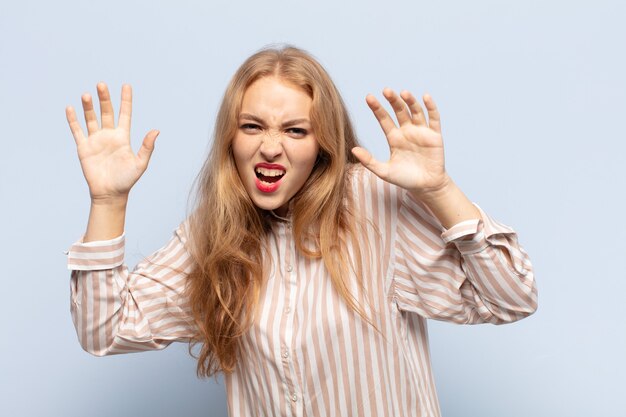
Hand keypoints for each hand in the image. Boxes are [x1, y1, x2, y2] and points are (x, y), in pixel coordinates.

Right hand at [66, 83, 158, 203]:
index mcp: (123, 137)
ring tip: (87, 95)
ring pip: (91, 118)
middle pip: (106, 112)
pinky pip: (77, 131)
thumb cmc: (127, 180)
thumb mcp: (140, 163)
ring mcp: (96, 140)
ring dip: (88, 107)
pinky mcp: (84, 147)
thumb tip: (156, 130)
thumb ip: (147, 147)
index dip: (126, 100)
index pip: (125, 114)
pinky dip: (73, 120)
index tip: (126, 85)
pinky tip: (70, 108)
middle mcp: (109, 135)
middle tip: (101, 85)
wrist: (110, 193)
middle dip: (104, 98)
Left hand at [352, 89, 448, 195]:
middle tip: (386, 90)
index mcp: (394, 138)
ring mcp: (421, 132)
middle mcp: (407, 131)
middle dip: (393, 100)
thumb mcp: (384, 172)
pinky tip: (425, 97)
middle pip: (399, 111)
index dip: (377, 108)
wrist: (426, 187)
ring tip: (403, 93)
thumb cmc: (405, 179)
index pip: (384, 119)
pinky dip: (430, 107)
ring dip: (410, 101)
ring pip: (415, 111)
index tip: (369, 97)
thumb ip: (369, 161)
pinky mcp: (435, 135)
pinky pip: (433, 118)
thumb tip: (353, 149)